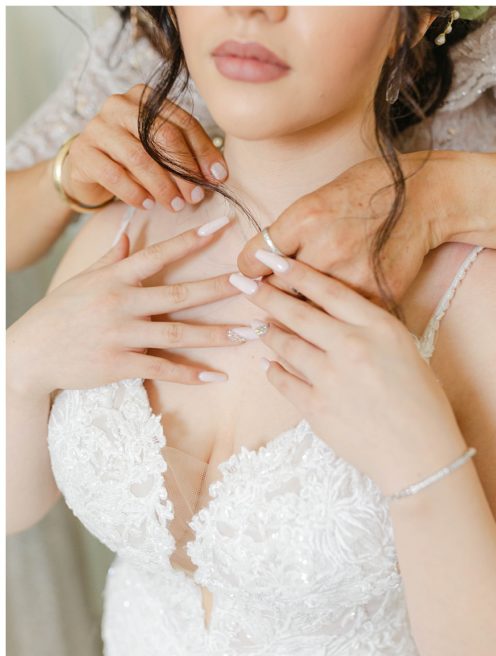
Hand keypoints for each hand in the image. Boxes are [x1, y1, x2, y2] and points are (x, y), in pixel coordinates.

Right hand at [8, 216, 243, 396]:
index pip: (159, 254)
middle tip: (254, 284)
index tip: (223, 226)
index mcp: (114, 278)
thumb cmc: (60, 314)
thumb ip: (113, 258)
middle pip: (179, 293)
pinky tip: (216, 376)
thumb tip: (129, 231)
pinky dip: (190, 374)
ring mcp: (120, 335)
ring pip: (177, 333)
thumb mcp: (83, 280)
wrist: (28, 354)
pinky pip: (161, 368)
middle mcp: (120, 303)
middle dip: (219, 288)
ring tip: (249, 334)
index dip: (191, 240)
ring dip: (216, 335)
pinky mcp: (119, 365)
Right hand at [64, 84, 226, 211]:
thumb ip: (188, 154)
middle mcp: (119, 105)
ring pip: (139, 157)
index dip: (204, 152)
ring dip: (162, 186)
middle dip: (184, 171)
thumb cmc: (136, 158)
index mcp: (145, 98)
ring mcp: (97, 126)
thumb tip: (218, 174)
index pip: (183, 122)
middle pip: (162, 136)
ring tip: (175, 205)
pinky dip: (134, 192)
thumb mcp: (163, 151)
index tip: (218, 178)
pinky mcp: (81, 151)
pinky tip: (147, 205)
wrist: (91, 168)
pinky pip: (113, 174)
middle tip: (196, 197)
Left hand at [227, 253, 467, 494]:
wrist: (421, 454)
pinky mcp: (316, 409)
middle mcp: (352, 347)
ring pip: (286, 346)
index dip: (297, 272)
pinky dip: (273, 371)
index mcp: (379, 329)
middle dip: (266, 295)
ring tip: (256, 323)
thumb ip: (372, 329)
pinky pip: (284, 382)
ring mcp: (330, 379)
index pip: (330, 291)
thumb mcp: (406, 351)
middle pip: (298, 313)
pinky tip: (268, 364)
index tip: (273, 259)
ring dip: (268, 332)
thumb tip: (337, 315)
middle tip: (243, 283)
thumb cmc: (423, 403)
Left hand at [236, 151, 495, 303]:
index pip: (256, 258)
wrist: (424, 199)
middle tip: (272, 301)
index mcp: (305, 217)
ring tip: (302, 312)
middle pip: (279, 291)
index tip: (251, 277)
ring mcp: (354, 274)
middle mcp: (327, 247)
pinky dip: (338, 319)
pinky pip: (344, 317)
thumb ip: (289, 231)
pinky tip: (337, 316)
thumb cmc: (369, 191)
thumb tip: (260, 263)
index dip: (250, 272)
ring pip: (310, 311)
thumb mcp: (318, 198)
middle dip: (274, 296)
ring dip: (304, 313)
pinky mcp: (377, 294)